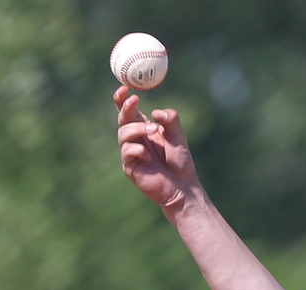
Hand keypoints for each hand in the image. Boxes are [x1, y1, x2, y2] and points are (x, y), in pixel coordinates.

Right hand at [115, 88, 197, 208]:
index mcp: (143, 128)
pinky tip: (150, 157)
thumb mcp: (178, 135)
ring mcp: (130, 153)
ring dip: (138, 128)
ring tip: (154, 131)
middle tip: (135, 100)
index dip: (122, 99)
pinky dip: (138, 150)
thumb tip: (156, 113)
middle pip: (122, 119)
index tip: (125, 88)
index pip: (127, 111)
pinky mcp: (130, 167)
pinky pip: (127, 152)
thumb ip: (171, 120)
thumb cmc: (180, 161)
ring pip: (123, 133)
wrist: (183, 186)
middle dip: (126, 108)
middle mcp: (134, 138)